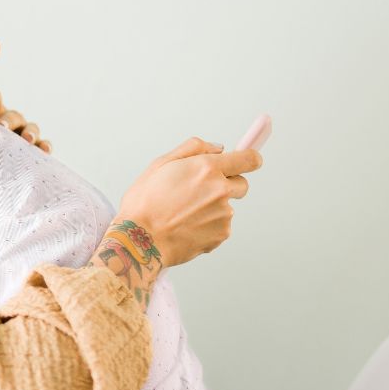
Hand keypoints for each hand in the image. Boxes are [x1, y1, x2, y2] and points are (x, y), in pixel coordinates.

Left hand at [0, 86, 51, 153]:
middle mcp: (14, 121)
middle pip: (14, 116)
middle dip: (8, 120)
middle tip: (1, 125)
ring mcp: (26, 133)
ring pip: (32, 128)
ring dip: (30, 132)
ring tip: (27, 139)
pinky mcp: (36, 147)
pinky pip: (43, 145)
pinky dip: (46, 146)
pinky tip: (45, 150)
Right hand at [116, 137, 262, 266]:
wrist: (139, 240)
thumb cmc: (144, 204)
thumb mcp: (160, 164)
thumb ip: (192, 149)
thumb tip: (217, 148)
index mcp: (206, 168)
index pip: (249, 159)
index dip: (250, 159)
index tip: (247, 162)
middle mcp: (220, 190)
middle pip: (242, 184)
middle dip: (226, 186)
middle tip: (198, 194)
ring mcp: (223, 214)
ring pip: (227, 208)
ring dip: (212, 209)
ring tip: (183, 215)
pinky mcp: (221, 234)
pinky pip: (220, 227)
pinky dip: (207, 227)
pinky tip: (186, 228)